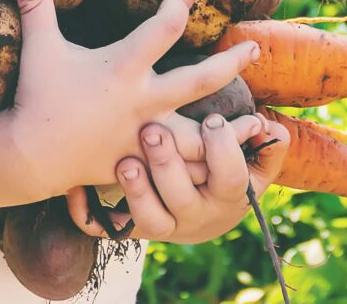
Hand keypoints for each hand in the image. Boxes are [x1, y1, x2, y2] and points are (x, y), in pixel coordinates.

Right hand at [2, 0, 262, 199]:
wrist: (30, 156)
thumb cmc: (38, 96)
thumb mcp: (40, 47)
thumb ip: (35, 5)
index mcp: (122, 68)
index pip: (163, 27)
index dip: (181, 1)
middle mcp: (142, 101)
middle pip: (200, 79)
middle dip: (231, 62)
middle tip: (254, 47)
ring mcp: (146, 136)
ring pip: (201, 134)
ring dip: (231, 128)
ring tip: (259, 122)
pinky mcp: (144, 163)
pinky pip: (182, 168)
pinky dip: (206, 166)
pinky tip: (227, 162)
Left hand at [66, 114, 289, 243]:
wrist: (197, 215)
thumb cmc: (222, 174)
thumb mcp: (251, 165)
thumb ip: (266, 147)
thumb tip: (272, 127)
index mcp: (225, 195)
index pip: (230, 178)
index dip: (223, 150)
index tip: (212, 118)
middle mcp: (192, 215)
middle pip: (182, 198)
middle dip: (168, 166)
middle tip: (153, 131)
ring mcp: (160, 224)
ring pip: (147, 218)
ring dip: (135, 191)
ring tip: (124, 162)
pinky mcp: (128, 228)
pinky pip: (104, 228)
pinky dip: (86, 211)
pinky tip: (74, 188)